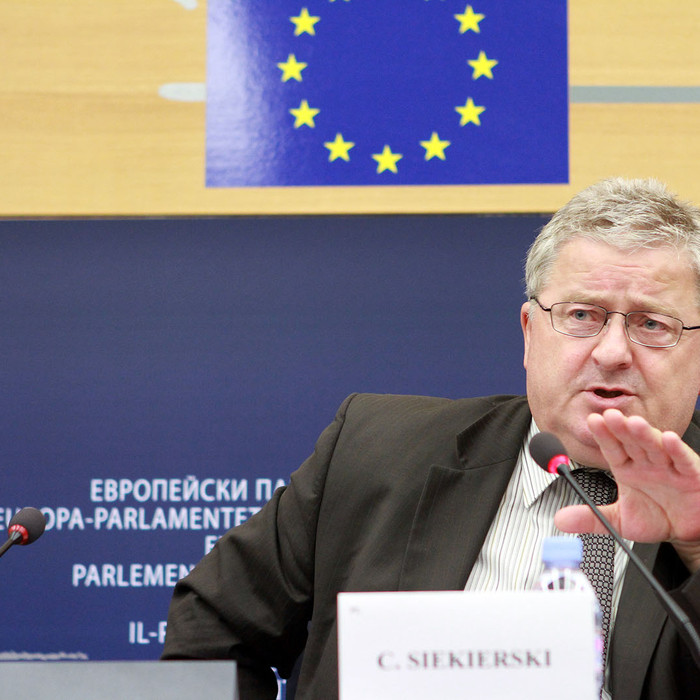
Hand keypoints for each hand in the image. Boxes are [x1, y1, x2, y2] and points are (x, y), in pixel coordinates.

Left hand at [554, 408, 699, 572]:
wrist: (686, 532)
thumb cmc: (656, 518)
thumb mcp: (618, 521)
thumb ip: (591, 518)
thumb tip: (561, 520)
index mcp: (627, 468)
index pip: (612, 448)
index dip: (603, 435)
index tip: (592, 421)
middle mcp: (646, 463)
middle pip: (631, 442)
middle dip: (620, 428)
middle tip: (608, 416)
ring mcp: (668, 466)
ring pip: (655, 446)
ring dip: (644, 434)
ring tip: (633, 423)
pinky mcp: (691, 474)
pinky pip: (683, 460)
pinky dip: (676, 449)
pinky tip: (668, 438)